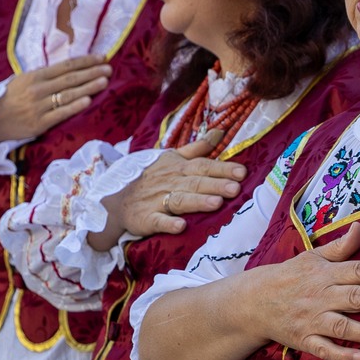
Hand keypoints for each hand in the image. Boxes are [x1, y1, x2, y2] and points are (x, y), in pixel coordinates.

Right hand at [0, 55, 112, 145]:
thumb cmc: (6, 100)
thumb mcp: (19, 81)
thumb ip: (41, 76)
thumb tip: (64, 70)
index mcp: (33, 76)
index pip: (65, 66)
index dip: (84, 61)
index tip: (101, 57)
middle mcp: (38, 89)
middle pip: (70, 78)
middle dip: (92, 72)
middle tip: (109, 68)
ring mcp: (39, 107)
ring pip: (68, 94)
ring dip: (89, 87)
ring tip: (105, 81)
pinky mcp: (39, 123)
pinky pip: (61, 113)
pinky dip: (75, 106)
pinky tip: (89, 100)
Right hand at [93, 132, 247, 249]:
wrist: (117, 199)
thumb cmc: (150, 178)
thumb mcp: (171, 157)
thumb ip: (197, 148)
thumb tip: (220, 132)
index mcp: (178, 167)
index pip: (203, 166)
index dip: (222, 169)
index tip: (242, 172)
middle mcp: (170, 182)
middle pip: (195, 182)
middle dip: (215, 184)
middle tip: (235, 188)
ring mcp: (157, 200)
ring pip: (180, 200)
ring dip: (197, 201)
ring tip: (216, 203)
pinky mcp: (146, 218)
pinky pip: (158, 221)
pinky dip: (168, 223)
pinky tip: (180, 227)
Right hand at [247, 223, 359, 359]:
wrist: (254, 301)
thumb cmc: (291, 276)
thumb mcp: (313, 257)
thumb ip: (340, 247)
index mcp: (326, 273)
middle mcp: (321, 296)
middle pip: (357, 298)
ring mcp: (312, 320)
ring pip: (343, 326)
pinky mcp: (304, 340)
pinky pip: (323, 349)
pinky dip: (340, 354)